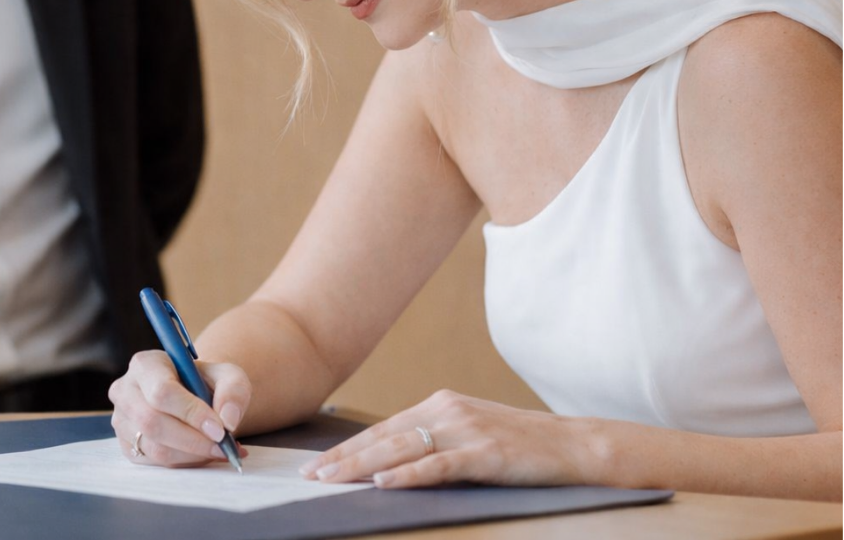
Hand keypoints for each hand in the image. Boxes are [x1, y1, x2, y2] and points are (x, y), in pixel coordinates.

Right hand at [108, 350, 251, 466]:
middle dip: (193, 440)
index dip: (191, 412)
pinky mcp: (127, 445)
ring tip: (220, 450)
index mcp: (146, 364)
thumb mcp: (227, 375)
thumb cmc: (205, 382)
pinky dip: (185, 463)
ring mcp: (122, 420)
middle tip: (223, 446)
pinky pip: (155, 463)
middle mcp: (125, 391)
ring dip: (192, 455)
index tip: (220, 428)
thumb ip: (233, 390)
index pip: (162, 391)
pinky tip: (204, 454)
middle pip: (153, 422)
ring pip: (154, 448)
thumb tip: (228, 420)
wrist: (192, 395)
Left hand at [301, 390, 593, 488]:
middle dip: (344, 457)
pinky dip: (408, 475)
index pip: (382, 428)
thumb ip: (435, 440)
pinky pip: (438, 465)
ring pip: (402, 448)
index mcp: (440, 403)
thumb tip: (391, 462)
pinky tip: (384, 483)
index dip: (348, 446)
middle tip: (311, 475)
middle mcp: (447, 410)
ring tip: (333, 480)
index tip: (318, 463)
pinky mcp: (485, 453)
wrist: (576, 445)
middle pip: (384, 436)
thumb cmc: (521, 445)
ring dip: (362, 466)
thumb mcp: (471, 433)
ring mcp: (466, 429)